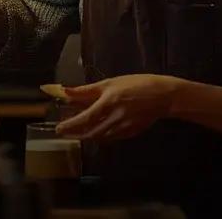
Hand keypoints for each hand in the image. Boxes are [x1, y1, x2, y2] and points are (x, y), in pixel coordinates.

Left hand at [55, 74, 183, 140]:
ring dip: (87, 136)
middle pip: (91, 132)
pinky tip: (96, 131)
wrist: (162, 96)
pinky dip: (101, 136)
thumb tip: (66, 91)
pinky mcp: (130, 133)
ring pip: (100, 137)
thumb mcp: (110, 83)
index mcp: (109, 102)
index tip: (59, 128)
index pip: (85, 118)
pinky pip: (111, 138)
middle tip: (65, 133)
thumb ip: (87, 90)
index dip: (70, 125)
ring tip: (77, 132)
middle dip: (76, 134)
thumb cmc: (136, 84)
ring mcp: (124, 128)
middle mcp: (115, 118)